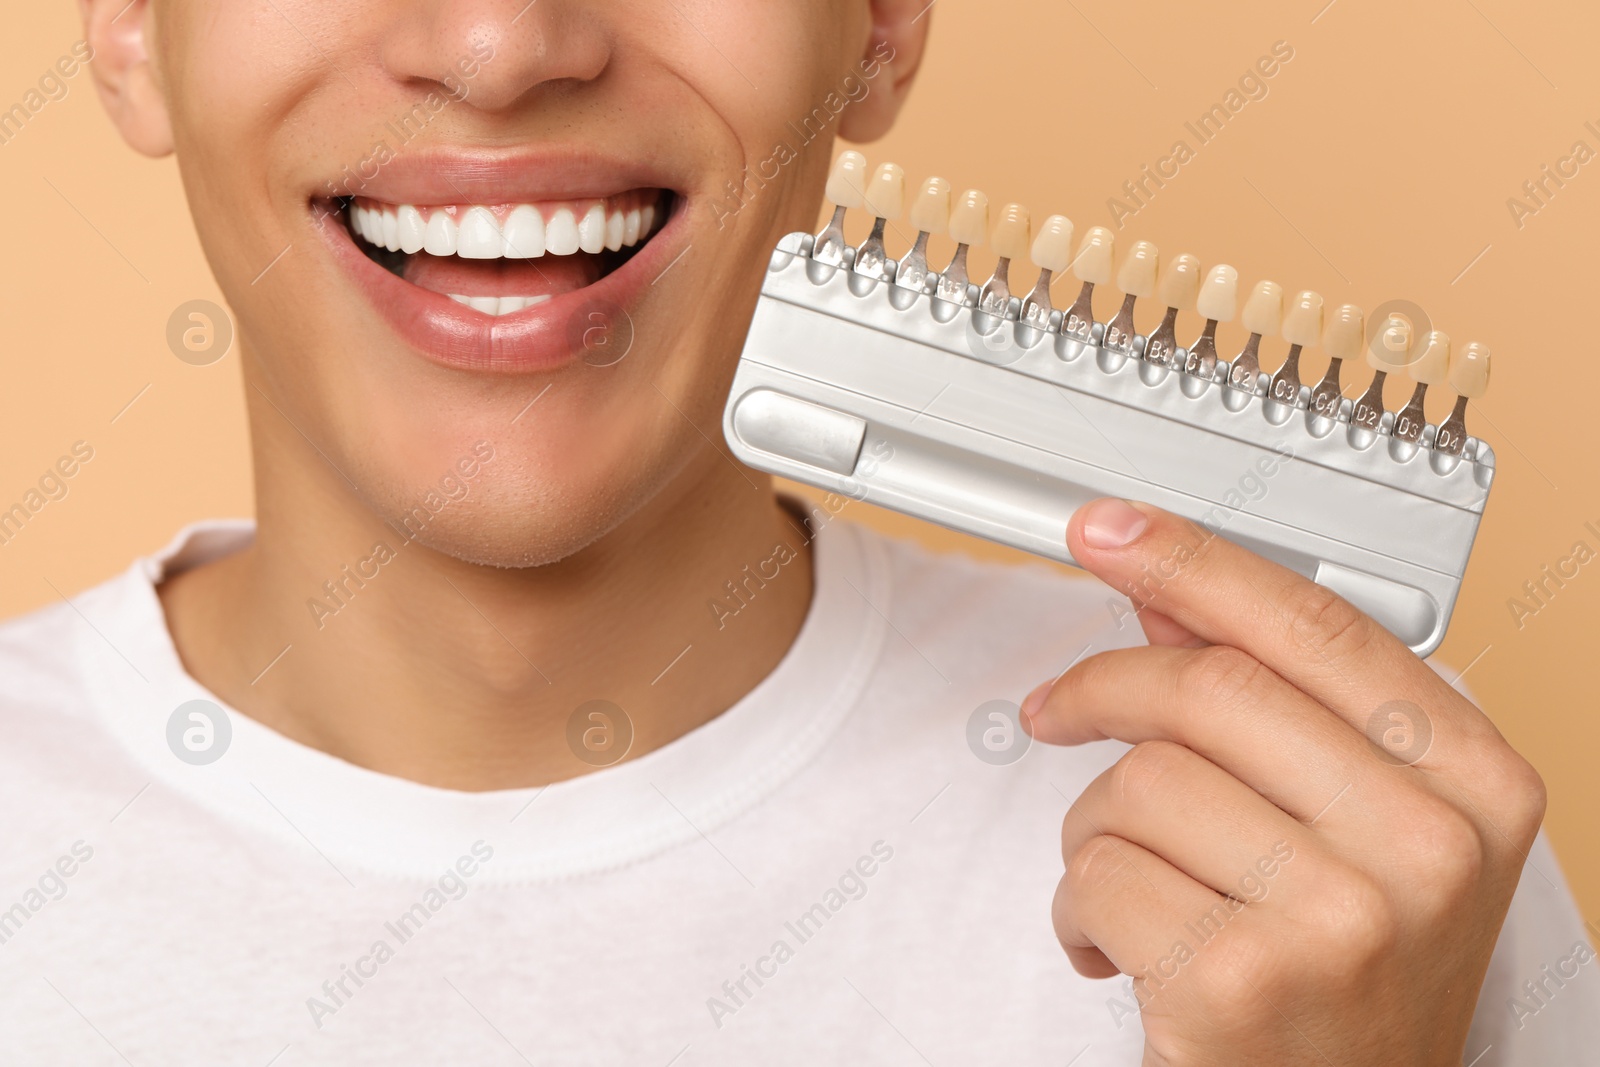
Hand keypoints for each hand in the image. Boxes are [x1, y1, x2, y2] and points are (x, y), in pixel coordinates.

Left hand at [1022, 498, 1545, 1065]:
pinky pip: (1098, 874)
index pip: (1313, 627)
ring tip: (1135, 884)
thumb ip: (1271, 698)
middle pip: (1208, 687)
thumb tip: (1171, 592)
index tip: (1110, 528)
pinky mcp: (1241, 982)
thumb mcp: (1353, 827)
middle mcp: (1427, 845)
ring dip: (1095, 830)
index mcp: (1474, 782)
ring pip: (1138, 782)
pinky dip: (1077, 907)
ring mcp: (1341, 917)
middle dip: (1102, 689)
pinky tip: (1121, 947)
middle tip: (1057, 709)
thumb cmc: (1348, 981)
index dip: (1193, 561)